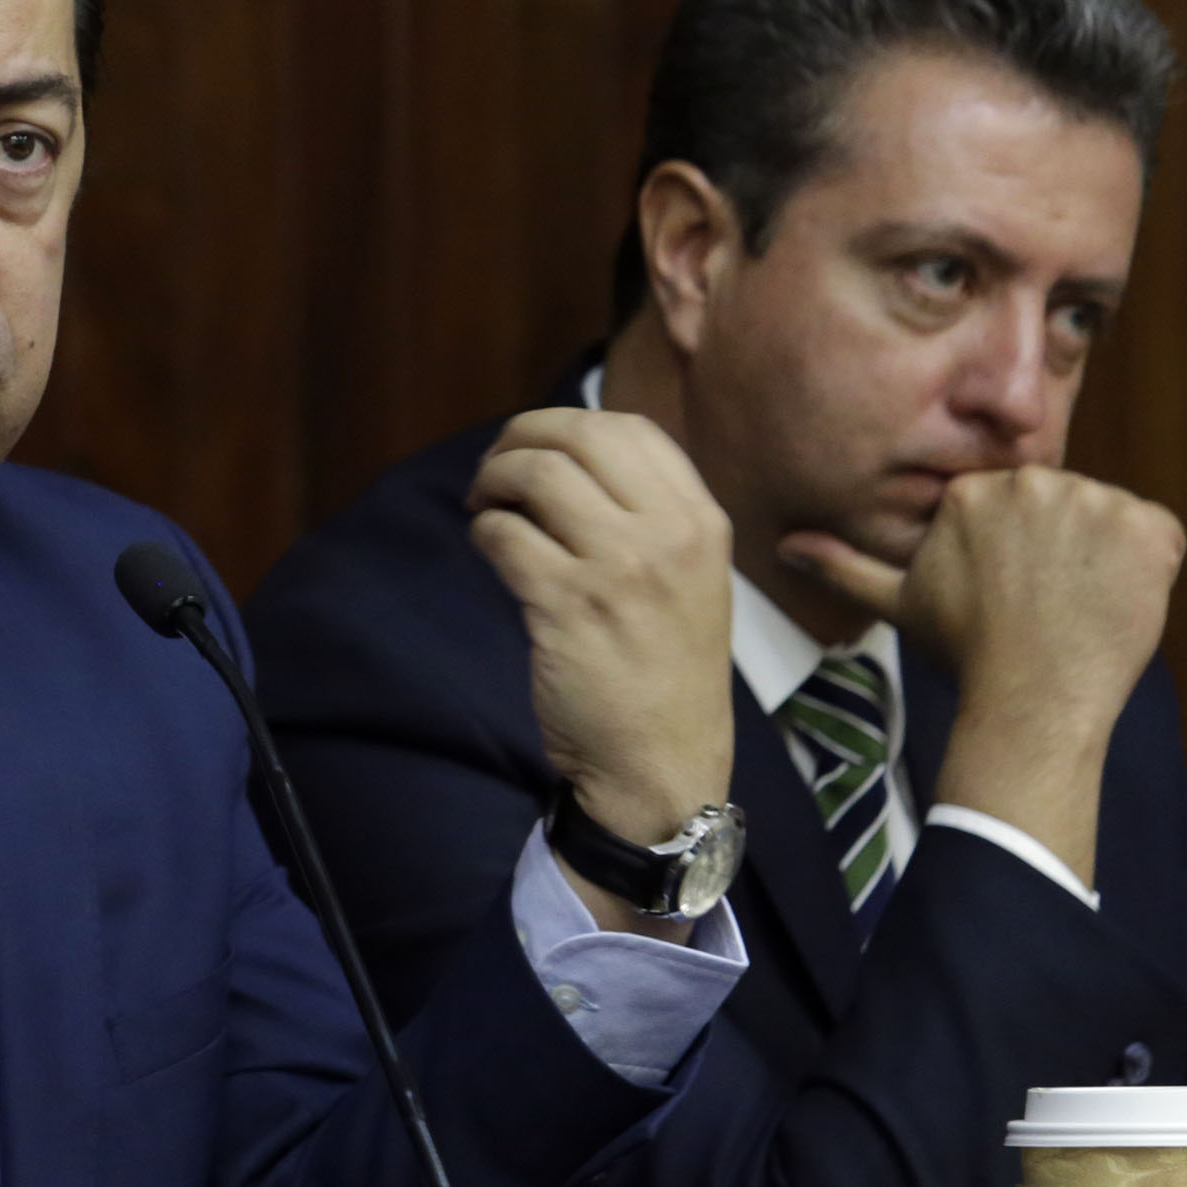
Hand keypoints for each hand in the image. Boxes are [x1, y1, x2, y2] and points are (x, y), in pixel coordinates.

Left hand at [465, 410, 734, 857]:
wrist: (662, 761)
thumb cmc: (664, 669)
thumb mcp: (688, 579)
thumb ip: (645, 516)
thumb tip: (564, 456)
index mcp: (703, 521)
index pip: (630, 428)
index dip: (567, 424)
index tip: (537, 448)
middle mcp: (669, 534)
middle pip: (577, 435)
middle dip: (519, 439)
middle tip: (492, 471)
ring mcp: (620, 567)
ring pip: (535, 474)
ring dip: (492, 480)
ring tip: (484, 506)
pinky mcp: (567, 604)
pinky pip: (504, 534)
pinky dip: (484, 532)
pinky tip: (489, 550)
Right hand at [779, 465, 1182, 884]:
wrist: (1033, 697)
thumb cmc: (965, 650)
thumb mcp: (899, 602)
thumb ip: (845, 565)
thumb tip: (783, 545)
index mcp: (972, 493)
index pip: (1013, 503)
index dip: (1020, 548)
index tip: (1014, 590)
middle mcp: (1031, 483)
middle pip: (1062, 503)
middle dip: (1062, 545)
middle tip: (1048, 601)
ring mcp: (1094, 502)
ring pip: (1109, 519)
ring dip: (1105, 556)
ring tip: (1080, 605)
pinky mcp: (1148, 528)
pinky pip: (1159, 536)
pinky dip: (1150, 568)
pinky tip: (1118, 601)